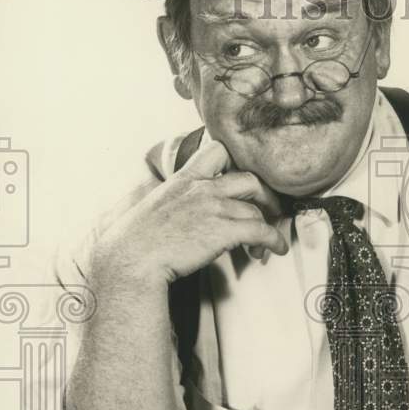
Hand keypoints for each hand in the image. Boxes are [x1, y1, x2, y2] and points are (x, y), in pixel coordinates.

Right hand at [91, 138, 287, 286]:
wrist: (132, 258)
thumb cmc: (138, 241)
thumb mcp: (156, 207)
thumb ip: (178, 202)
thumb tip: (188, 215)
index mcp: (185, 179)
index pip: (218, 151)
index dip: (236, 163)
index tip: (243, 180)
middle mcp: (203, 188)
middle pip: (250, 179)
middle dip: (265, 196)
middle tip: (269, 211)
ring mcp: (214, 208)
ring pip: (256, 210)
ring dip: (267, 227)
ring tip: (264, 244)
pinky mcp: (224, 230)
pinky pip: (262, 231)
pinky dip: (275, 240)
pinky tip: (276, 249)